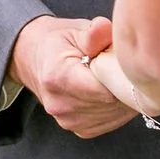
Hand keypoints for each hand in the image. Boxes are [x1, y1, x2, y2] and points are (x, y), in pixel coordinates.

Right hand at [9, 15, 136, 139]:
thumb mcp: (74, 30)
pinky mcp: (79, 130)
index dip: (123, 77)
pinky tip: (109, 91)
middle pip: (112, 102)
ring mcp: (69, 121)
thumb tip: (104, 28)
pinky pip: (111, 121)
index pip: (105, 89)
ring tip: (112, 78)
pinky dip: (116, 108)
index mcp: (58, 77)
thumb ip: (93, 33)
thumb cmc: (57, 43)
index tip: (126, 64)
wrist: (33, 59)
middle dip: (124, 86)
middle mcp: (61, 104)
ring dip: (122, 98)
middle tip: (119, 67)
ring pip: (115, 114)